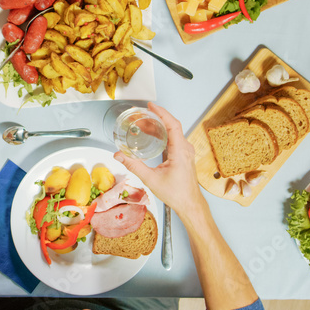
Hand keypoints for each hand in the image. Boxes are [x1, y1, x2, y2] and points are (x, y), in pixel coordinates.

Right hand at [113, 103, 204, 219]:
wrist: (189, 204)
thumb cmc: (176, 194)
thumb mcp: (151, 179)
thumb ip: (134, 166)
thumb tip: (119, 155)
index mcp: (180, 151)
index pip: (173, 125)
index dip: (162, 113)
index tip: (151, 106)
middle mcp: (185, 149)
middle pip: (172, 126)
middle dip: (157, 117)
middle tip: (142, 114)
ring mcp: (186, 152)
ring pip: (174, 132)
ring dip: (159, 126)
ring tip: (144, 123)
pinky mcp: (184, 156)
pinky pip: (174, 139)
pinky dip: (163, 133)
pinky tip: (153, 135)